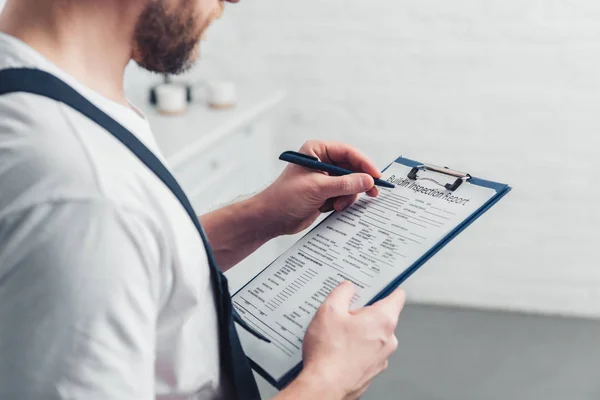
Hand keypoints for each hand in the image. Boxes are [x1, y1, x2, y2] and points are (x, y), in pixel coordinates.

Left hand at [257, 140, 381, 235]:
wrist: (271, 218)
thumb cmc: (286, 197)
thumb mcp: (318, 188)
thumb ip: (344, 184)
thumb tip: (367, 180)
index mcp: (317, 151)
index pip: (348, 152)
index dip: (364, 164)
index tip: (375, 176)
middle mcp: (322, 162)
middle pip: (352, 168)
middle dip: (358, 183)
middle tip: (372, 193)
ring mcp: (324, 178)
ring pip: (350, 184)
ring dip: (347, 196)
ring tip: (336, 205)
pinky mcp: (325, 193)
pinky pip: (344, 195)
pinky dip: (342, 203)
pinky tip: (331, 208)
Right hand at [299, 282, 405, 399]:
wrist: (324, 386)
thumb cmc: (329, 352)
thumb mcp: (329, 310)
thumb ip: (342, 292)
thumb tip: (348, 287)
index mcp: (383, 320)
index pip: (397, 296)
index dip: (386, 288)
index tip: (377, 286)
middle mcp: (388, 340)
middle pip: (380, 316)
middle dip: (362, 313)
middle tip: (342, 314)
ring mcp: (381, 358)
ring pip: (372, 336)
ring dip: (357, 332)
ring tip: (334, 335)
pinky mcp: (371, 371)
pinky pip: (365, 352)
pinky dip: (354, 349)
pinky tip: (335, 350)